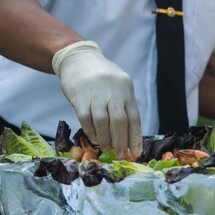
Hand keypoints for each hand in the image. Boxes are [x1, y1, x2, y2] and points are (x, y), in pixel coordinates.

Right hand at [52, 40, 141, 156]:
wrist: (79, 59)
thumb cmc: (102, 76)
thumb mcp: (118, 85)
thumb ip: (124, 105)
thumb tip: (129, 135)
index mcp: (126, 88)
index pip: (134, 117)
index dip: (135, 137)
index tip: (136, 152)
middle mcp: (112, 91)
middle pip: (119, 121)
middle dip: (121, 142)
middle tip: (120, 155)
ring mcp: (95, 93)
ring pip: (102, 122)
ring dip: (105, 139)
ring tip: (106, 148)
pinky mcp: (79, 96)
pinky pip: (85, 119)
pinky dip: (91, 131)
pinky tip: (94, 138)